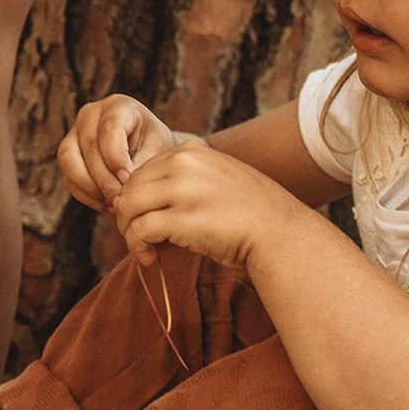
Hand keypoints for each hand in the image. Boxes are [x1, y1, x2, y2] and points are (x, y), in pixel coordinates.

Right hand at [58, 94, 182, 212]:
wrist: (148, 154)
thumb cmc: (156, 149)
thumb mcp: (157, 151)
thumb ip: (141, 165)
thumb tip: (122, 185)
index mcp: (118, 106)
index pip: (109, 128)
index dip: (116, 156)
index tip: (128, 179)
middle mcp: (90, 115)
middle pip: (88, 146)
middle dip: (104, 178)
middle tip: (121, 200)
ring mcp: (74, 134)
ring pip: (69, 161)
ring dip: (91, 188)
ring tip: (113, 205)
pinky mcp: (68, 156)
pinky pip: (68, 178)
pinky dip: (86, 195)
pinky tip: (106, 206)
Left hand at [108, 140, 313, 269]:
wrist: (281, 234)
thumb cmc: (250, 213)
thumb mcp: (216, 179)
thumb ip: (182, 180)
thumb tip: (140, 202)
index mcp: (190, 151)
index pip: (141, 171)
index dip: (137, 199)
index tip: (146, 219)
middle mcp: (183, 164)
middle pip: (129, 188)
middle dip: (127, 215)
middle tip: (140, 237)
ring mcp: (182, 190)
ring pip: (127, 207)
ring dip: (128, 232)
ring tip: (143, 248)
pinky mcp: (181, 219)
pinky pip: (139, 230)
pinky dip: (137, 247)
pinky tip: (149, 258)